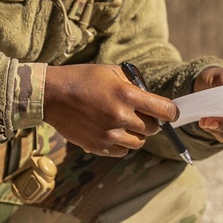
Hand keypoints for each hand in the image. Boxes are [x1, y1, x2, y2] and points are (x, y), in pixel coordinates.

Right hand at [43, 62, 176, 156]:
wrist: (52, 95)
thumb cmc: (82, 79)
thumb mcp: (111, 71)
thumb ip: (134, 84)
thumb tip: (152, 97)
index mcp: (126, 94)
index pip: (165, 111)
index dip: (171, 112)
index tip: (170, 113)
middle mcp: (120, 116)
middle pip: (153, 129)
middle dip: (151, 121)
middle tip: (140, 114)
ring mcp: (108, 134)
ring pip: (139, 142)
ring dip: (136, 134)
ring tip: (123, 122)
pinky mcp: (98, 146)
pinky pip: (122, 151)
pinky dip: (121, 144)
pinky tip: (112, 131)